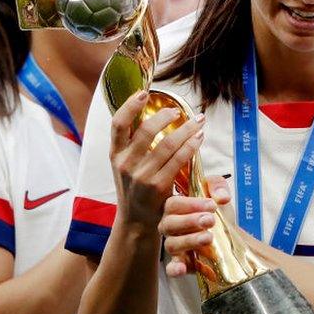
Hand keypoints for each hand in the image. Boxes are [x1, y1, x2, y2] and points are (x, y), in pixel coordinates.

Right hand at [110, 90, 205, 227]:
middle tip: (180, 111)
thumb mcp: (126, 163)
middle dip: (166, 116)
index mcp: (115, 153)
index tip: (144, 92)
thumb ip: (133, 141)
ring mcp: (141, 176)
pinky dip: (191, 145)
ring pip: (166, 144)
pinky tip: (199, 138)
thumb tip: (147, 108)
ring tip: (199, 121)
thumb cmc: (135, 185)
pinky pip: (178, 159)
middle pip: (146, 131)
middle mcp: (125, 163)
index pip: (117, 124)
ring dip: (186, 129)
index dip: (130, 106)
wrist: (135, 220)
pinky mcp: (157, 186)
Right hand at [160, 174, 230, 276]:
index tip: (212, 205)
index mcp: (176, 208)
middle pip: (169, 223)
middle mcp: (171, 226)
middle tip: (210, 220)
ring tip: (208, 237)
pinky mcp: (183, 263)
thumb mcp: (218, 193)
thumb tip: (221, 197)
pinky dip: (175, 268)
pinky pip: (172, 268)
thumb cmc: (217, 211)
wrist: (229, 234)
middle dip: (190, 221)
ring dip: (190, 240)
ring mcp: (176, 246)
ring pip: (172, 244)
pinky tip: (182, 268)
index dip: (191, 204)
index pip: (173, 204)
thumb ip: (218, 187)